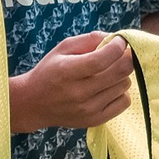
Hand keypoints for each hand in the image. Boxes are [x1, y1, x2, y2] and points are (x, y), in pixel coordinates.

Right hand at [9, 32, 135, 131]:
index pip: (102, 59)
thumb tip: (114, 37)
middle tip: (121, 53)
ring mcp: (88, 109)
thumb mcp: (62, 49)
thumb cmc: (50, 72)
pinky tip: (108, 88)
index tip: (120, 41)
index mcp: (68, 71)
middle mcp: (79, 92)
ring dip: (121, 75)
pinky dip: (121, 92)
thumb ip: (89, 39)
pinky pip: (124, 102)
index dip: (118, 46)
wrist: (33, 104)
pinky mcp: (95, 120)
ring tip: (108, 73)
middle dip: (126, 57)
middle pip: (120, 72)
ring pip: (124, 85)